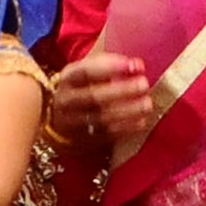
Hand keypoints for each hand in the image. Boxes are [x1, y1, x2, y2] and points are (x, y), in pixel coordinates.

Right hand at [43, 46, 159, 153]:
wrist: (59, 118)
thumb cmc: (82, 87)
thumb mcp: (86, 70)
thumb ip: (109, 64)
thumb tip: (137, 65)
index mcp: (67, 79)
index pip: (86, 71)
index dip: (112, 67)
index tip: (136, 65)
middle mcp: (66, 101)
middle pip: (93, 97)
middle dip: (122, 90)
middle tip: (144, 84)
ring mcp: (72, 123)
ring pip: (100, 118)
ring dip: (127, 111)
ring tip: (147, 104)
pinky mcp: (82, 141)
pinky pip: (105, 136)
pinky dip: (125, 129)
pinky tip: (141, 122)